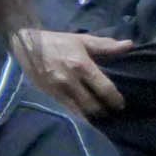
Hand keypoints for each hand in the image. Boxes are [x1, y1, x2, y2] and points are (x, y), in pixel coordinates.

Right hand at [12, 28, 130, 116]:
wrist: (26, 46)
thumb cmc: (57, 42)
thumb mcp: (82, 40)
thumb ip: (106, 45)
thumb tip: (129, 45)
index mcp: (82, 65)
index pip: (104, 88)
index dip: (115, 100)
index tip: (120, 104)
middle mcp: (70, 80)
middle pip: (92, 104)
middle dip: (104, 110)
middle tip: (111, 111)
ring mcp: (58, 89)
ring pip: (80, 110)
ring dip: (91, 115)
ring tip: (99, 115)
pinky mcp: (49, 94)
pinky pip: (67, 108)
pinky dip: (78, 113)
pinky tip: (84, 115)